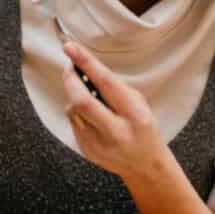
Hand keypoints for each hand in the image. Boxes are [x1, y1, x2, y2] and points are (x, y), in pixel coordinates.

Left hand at [62, 42, 170, 181]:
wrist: (145, 165)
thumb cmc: (142, 127)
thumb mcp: (139, 105)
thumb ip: (114, 88)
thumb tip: (84, 69)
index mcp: (135, 115)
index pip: (106, 83)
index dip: (86, 62)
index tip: (70, 47)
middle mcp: (117, 131)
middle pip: (82, 100)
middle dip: (70, 80)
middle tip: (69, 68)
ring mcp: (100, 144)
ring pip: (73, 110)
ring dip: (74, 97)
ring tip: (88, 97)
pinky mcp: (87, 150)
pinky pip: (73, 122)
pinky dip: (77, 113)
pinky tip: (91, 117)